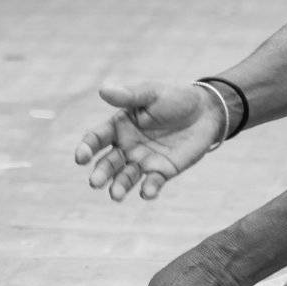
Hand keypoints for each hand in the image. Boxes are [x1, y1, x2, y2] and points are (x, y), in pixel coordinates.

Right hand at [74, 81, 223, 200]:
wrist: (205, 111)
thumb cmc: (174, 98)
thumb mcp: (152, 93)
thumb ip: (129, 96)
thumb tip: (103, 90)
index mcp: (119, 126)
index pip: (97, 138)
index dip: (87, 148)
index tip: (81, 157)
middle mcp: (126, 146)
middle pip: (108, 163)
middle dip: (101, 173)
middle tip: (95, 182)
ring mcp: (143, 161)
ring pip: (126, 177)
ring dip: (119, 186)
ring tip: (116, 195)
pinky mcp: (162, 171)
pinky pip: (153, 183)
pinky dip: (149, 189)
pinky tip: (148, 192)